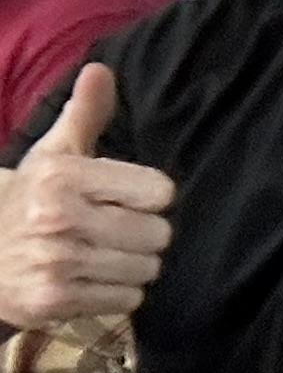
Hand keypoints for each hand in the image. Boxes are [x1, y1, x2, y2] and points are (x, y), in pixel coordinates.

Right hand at [0, 67, 172, 329]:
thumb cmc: (33, 197)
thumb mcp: (53, 153)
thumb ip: (85, 113)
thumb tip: (101, 70)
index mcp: (63, 176)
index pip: (159, 192)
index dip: (150, 196)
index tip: (129, 197)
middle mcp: (57, 218)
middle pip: (158, 234)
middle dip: (144, 234)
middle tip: (114, 230)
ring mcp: (54, 263)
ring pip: (146, 269)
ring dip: (132, 266)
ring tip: (100, 255)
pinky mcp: (52, 302)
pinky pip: (126, 300)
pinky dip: (115, 294)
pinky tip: (88, 280)